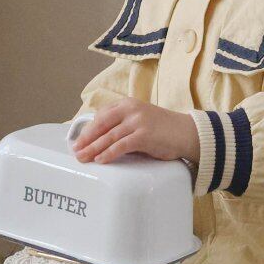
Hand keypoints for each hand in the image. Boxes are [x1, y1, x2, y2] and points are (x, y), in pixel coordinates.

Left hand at [71, 99, 201, 166]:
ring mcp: (138, 121)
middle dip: (86, 139)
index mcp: (128, 104)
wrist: (187, 133)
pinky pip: (121, 146)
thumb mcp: (141, 120)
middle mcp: (131, 110)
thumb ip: (123, 124)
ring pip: (108, 136)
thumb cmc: (163, 130)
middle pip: (101, 125)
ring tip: (84, 158)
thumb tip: (101, 140)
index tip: (79, 140)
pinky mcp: (144, 135)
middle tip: (76, 151)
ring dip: (93, 149)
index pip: (102, 115)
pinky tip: (101, 160)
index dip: (88, 128)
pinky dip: (108, 153)